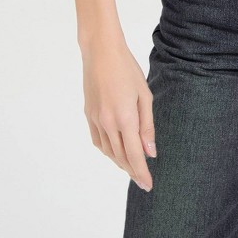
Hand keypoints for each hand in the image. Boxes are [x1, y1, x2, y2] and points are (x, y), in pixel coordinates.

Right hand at [81, 39, 156, 190]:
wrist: (101, 52)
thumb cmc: (127, 69)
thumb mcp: (145, 95)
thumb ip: (147, 126)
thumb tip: (150, 153)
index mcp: (125, 118)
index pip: (134, 155)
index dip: (141, 172)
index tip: (148, 185)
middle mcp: (108, 123)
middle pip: (121, 156)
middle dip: (132, 170)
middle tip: (143, 181)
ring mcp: (95, 120)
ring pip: (108, 151)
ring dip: (120, 162)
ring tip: (132, 168)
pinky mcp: (88, 115)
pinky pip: (98, 141)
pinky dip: (107, 151)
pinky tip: (115, 152)